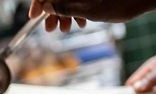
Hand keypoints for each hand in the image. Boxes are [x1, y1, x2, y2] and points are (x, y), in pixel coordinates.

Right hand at [29, 0, 155, 29]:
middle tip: (52, 29)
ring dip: (64, 13)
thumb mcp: (88, 10)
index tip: (35, 17)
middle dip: (52, 11)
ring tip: (69, 29)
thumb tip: (45, 7)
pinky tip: (81, 22)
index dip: (38, 3)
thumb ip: (64, 7)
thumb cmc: (121, 2)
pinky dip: (76, 9)